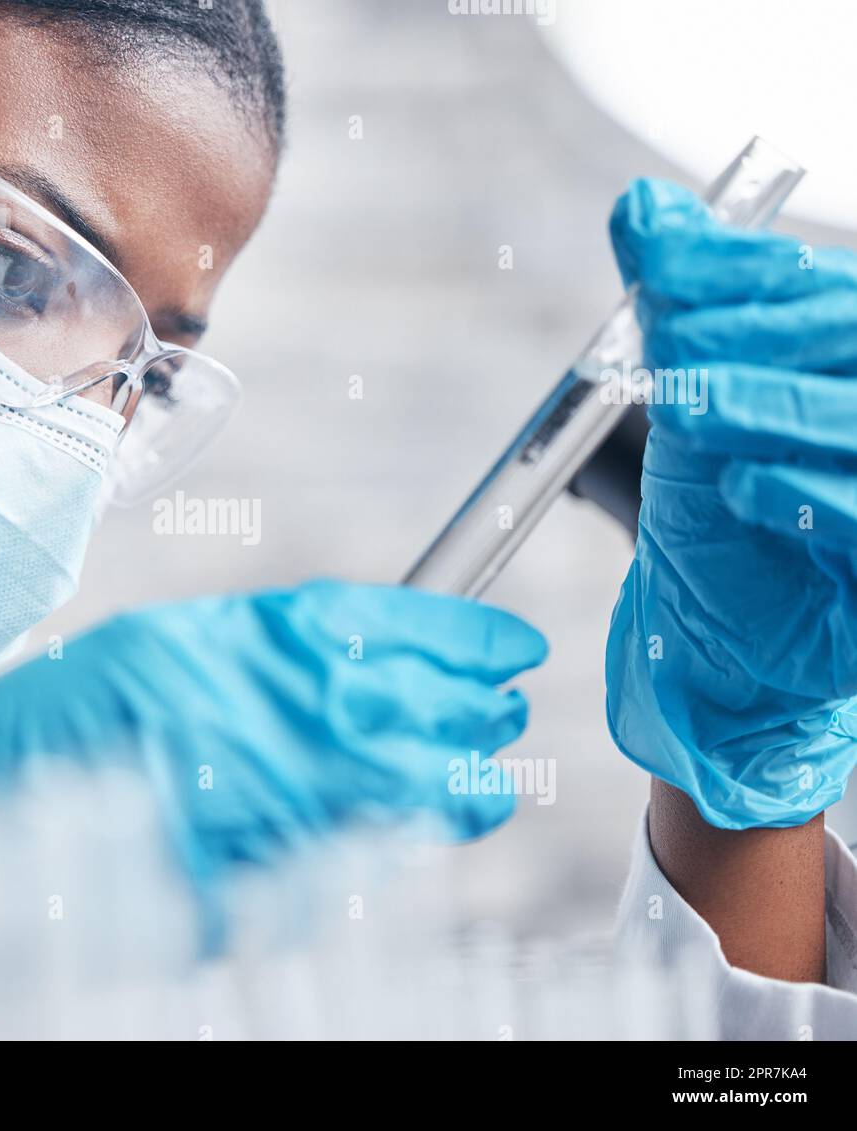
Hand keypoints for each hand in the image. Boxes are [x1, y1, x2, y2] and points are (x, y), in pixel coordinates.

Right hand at [0, 580, 546, 885]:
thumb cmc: (71, 712)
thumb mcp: (179, 646)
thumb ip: (273, 659)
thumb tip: (379, 677)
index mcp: (236, 633)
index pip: (385, 625)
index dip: (462, 636)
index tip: (513, 646)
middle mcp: (253, 703)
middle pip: (407, 709)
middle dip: (471, 716)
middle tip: (505, 719)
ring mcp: (246, 791)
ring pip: (393, 793)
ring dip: (451, 790)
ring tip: (486, 786)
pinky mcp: (230, 872)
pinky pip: (336, 860)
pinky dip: (385, 846)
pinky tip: (413, 834)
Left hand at [605, 179, 856, 828]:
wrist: (713, 626)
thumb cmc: (714, 502)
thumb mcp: (690, 392)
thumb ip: (680, 300)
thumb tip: (639, 206)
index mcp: (855, 354)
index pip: (832, 292)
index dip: (753, 276)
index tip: (667, 272)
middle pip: (854, 338)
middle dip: (761, 335)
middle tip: (671, 343)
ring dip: (778, 407)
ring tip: (690, 407)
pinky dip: (813, 498)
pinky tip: (745, 487)